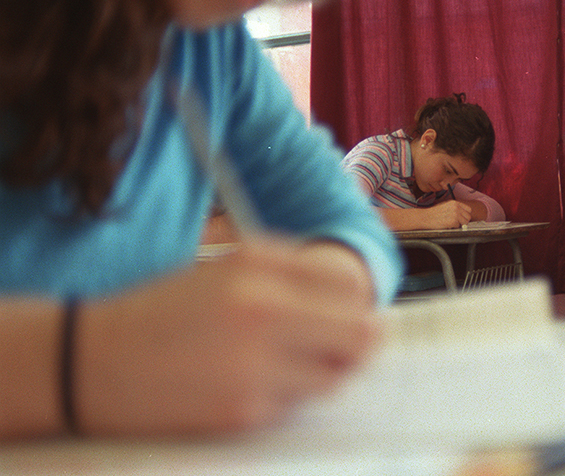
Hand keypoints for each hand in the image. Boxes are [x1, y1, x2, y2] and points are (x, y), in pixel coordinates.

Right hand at [75, 235, 380, 435]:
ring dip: (326, 370)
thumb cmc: (165, 312)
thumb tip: (357, 299)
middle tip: (343, 344)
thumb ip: (294, 273)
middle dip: (360, 341)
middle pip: (361, 334)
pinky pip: (296, 403)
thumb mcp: (228, 267)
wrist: (93, 362)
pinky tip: (253, 382)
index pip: (352, 287)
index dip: (361, 305)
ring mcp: (255, 364)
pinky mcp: (244, 410)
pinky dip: (287, 395)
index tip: (354, 314)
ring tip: (292, 362)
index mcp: (260, 264)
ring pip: (337, 374)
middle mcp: (263, 308)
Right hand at [422, 200, 472, 228]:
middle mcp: (456, 207)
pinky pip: (458, 227)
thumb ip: (455, 208)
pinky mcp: (453, 221)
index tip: (462, 218)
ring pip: (465, 222)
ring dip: (459, 224)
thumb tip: (462, 214)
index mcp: (455, 203)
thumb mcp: (445, 205)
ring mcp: (455, 214)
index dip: (465, 215)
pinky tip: (446, 224)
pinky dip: (453, 227)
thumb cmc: (433, 213)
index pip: (469, 209)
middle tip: (456, 222)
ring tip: (450, 223)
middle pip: (468, 217)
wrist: (425, 217)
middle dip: (463, 221)